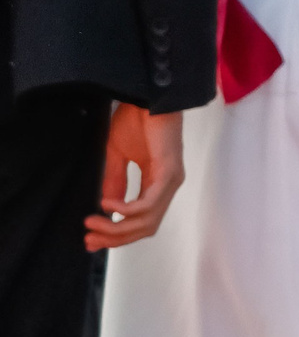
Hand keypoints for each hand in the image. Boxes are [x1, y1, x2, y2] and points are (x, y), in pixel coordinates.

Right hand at [87, 104, 185, 250]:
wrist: (147, 96)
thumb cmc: (136, 121)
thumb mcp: (118, 156)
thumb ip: (114, 182)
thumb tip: (105, 211)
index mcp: (157, 184)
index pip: (141, 221)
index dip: (117, 235)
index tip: (90, 240)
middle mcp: (167, 186)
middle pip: (144, 227)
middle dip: (115, 238)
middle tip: (89, 239)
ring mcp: (171, 180)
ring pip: (146, 220)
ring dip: (116, 227)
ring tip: (93, 221)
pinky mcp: (169, 172)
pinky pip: (148, 203)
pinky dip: (126, 209)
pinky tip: (107, 204)